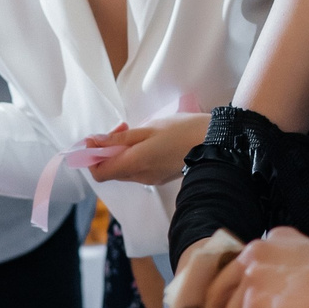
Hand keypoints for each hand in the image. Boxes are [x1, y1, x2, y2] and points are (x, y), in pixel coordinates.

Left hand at [80, 114, 208, 187]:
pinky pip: (139, 169)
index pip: (100, 173)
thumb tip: (94, 143)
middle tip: (121, 128)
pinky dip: (135, 156)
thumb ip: (119, 138)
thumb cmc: (183, 131)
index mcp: (135, 164)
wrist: (216, 143)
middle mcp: (141, 177)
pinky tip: (148, 141)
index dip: (92, 157)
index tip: (95, 140)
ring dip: (123, 151)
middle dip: (109, 149)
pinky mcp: (161, 177)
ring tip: (136, 131)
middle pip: (112, 170)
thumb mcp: (148, 128)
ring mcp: (151, 179)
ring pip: (125, 169)